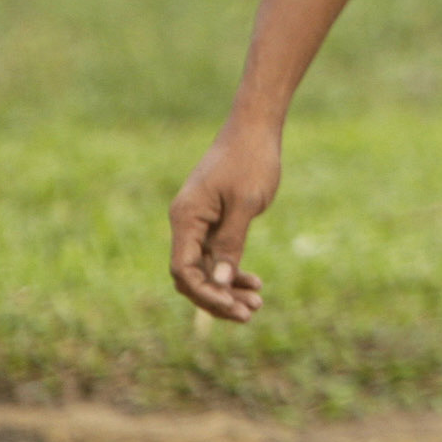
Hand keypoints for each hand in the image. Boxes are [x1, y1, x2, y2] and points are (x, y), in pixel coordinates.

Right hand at [170, 120, 280, 322]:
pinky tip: (254, 283)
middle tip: (250, 314)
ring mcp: (198, 222)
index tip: (233, 307)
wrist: (255, 128)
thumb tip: (221, 281)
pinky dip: (232, 270)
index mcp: (186, 218)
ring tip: (257, 305)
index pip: (184, 270)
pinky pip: (215, 254)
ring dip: (227, 288)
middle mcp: (186, 223)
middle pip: (192, 275)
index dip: (205, 294)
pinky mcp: (213, 220)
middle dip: (218, 298)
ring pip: (205, 267)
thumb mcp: (246, 203)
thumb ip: (232, 242)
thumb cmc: (252, 160)